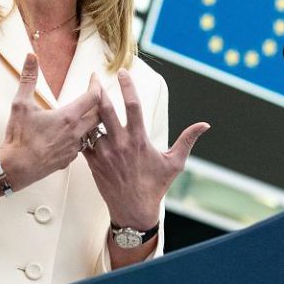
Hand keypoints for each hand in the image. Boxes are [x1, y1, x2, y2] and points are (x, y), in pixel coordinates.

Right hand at [0, 53, 101, 189]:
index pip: (93, 97)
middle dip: (100, 102)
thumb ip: (28, 78)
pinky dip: (81, 137)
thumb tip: (31, 56)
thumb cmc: (18, 136)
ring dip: (92, 121)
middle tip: (95, 93)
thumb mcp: (21, 104)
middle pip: (100, 115)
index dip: (96, 84)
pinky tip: (74, 134)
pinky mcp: (69, 160)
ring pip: (92, 132)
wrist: (15, 169)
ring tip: (87, 112)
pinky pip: (82, 146)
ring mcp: (74, 149)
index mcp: (68, 117)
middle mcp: (76, 133)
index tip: (95, 77)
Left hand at [83, 69, 209, 228]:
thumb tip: (205, 125)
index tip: (123, 73)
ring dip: (88, 109)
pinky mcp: (93, 163)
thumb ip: (187, 140)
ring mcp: (105, 153)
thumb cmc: (155, 186)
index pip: (133, 106)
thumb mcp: (175, 163)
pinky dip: (81, 130)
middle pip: (106, 110)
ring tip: (84, 95)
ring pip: (91, 124)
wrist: (133, 211)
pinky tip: (78, 120)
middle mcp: (120, 144)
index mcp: (139, 140)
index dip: (128, 87)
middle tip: (94, 75)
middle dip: (98, 90)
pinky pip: (83, 142)